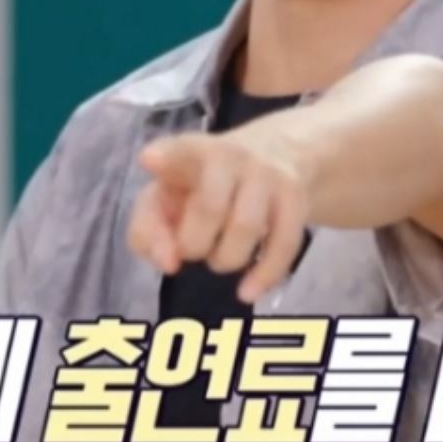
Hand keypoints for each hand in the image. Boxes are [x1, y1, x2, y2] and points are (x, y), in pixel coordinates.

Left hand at [127, 129, 309, 302]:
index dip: (165, 156)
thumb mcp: (167, 198)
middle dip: (194, 244)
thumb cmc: (205, 186)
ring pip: (246, 227)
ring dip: (226, 259)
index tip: (149, 160)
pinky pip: (284, 244)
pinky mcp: (294, 198)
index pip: (178, 150)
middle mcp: (231, 156)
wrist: (277, 152)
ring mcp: (266, 175)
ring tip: (219, 259)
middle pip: (210, 206)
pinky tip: (246, 291)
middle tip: (193, 249)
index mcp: (190, 152)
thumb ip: (148, 233)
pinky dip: (265, 275)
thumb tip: (170, 264)